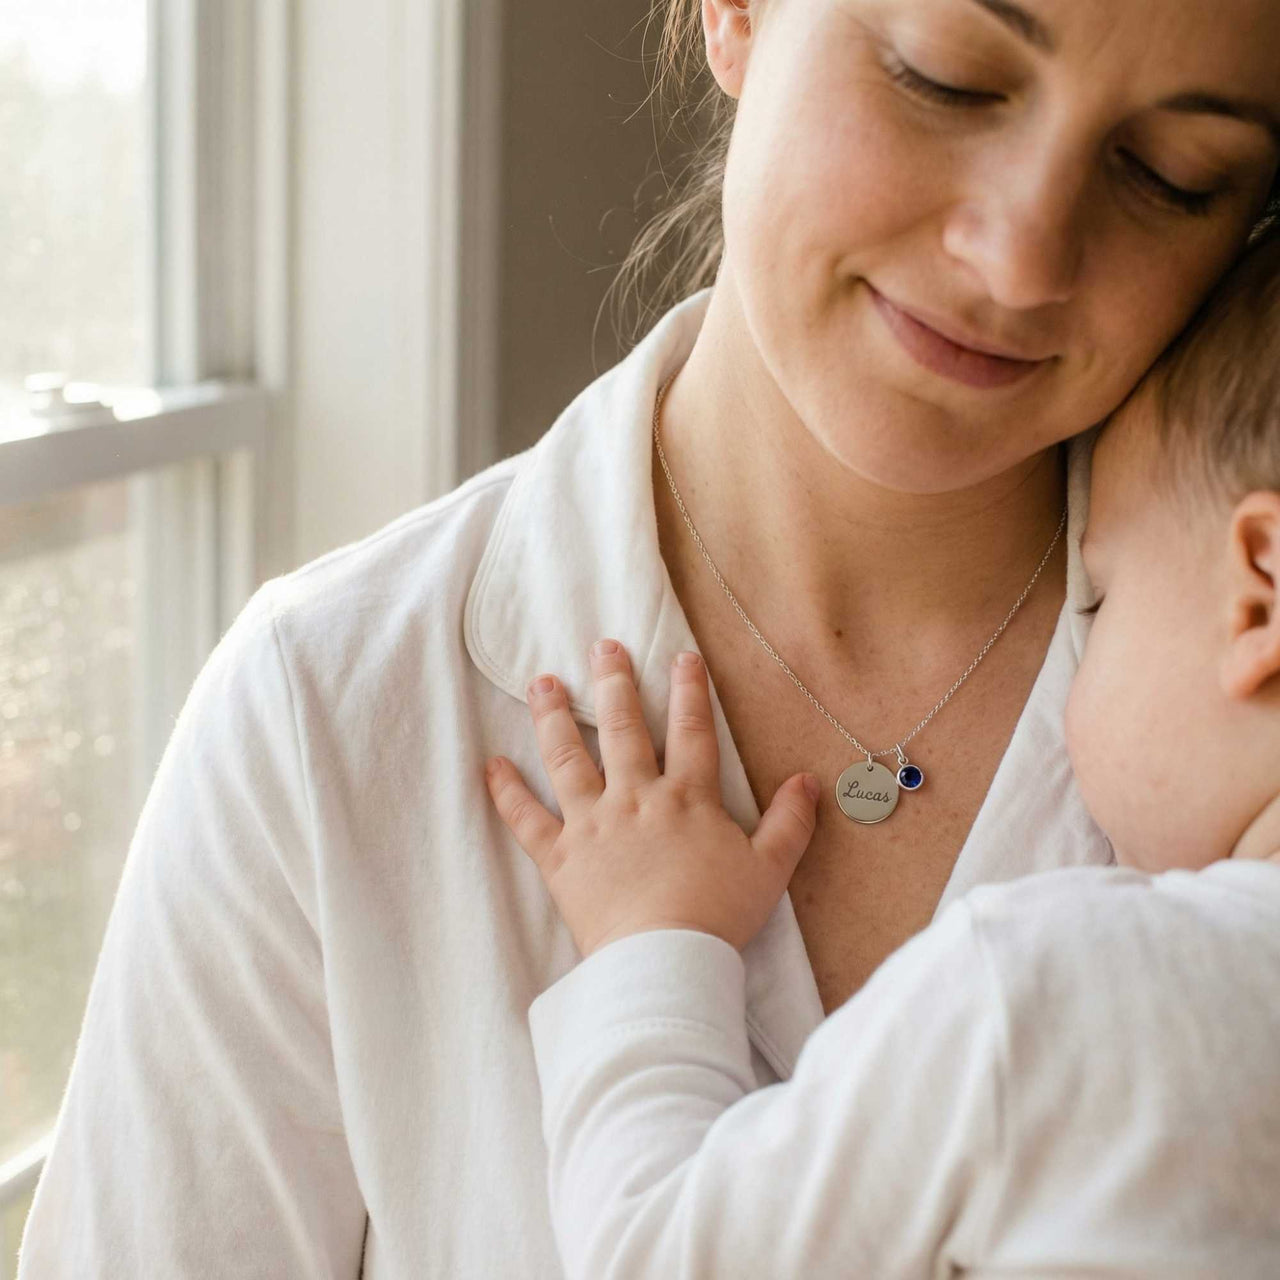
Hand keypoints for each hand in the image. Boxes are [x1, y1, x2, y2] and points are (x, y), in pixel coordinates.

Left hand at [484, 639, 820, 956]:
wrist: (663, 958)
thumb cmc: (717, 916)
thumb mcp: (769, 869)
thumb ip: (790, 822)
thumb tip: (808, 781)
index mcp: (687, 798)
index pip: (692, 731)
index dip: (690, 690)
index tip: (682, 656)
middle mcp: (635, 797)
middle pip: (623, 728)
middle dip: (614, 683)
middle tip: (602, 646)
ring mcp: (593, 823)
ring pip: (568, 757)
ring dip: (553, 716)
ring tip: (542, 683)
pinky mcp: (560, 855)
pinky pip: (526, 818)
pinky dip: (506, 791)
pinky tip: (490, 765)